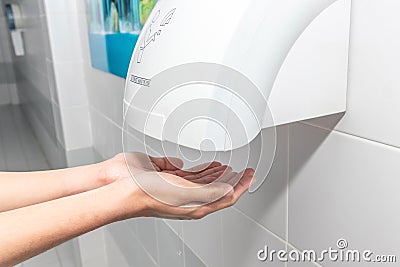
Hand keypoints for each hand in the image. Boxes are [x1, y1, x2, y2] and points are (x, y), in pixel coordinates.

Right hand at [106, 153, 254, 219]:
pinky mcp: (170, 178)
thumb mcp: (186, 193)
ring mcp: (179, 189)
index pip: (227, 196)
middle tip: (243, 171)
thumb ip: (211, 191)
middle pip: (218, 189)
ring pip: (205, 182)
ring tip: (228, 167)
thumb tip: (230, 191)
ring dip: (218, 174)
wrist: (125, 188)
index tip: (250, 175)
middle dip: (232, 180)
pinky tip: (206, 165)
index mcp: (196, 205)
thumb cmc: (150, 194)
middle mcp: (189, 198)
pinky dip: (202, 169)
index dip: (241, 186)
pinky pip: (191, 174)